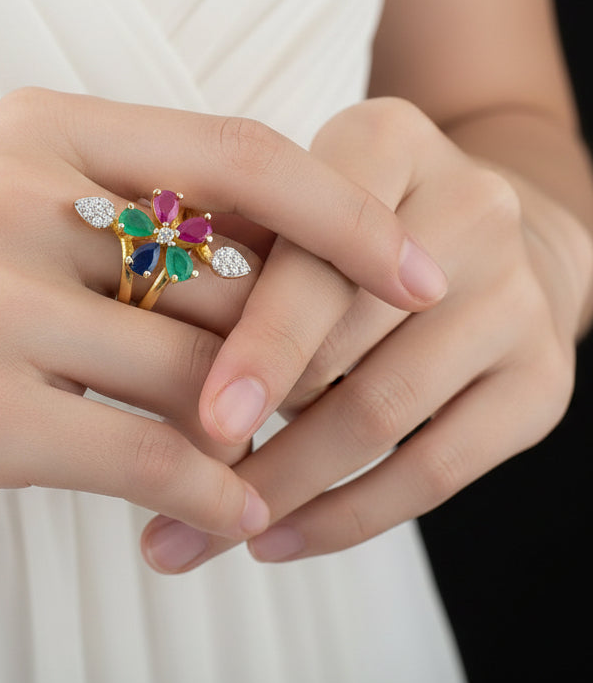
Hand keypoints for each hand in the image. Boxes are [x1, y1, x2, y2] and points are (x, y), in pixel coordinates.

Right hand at [0, 89, 444, 539]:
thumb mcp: (13, 219)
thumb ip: (136, 228)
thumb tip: (279, 273)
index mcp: (40, 132)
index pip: (241, 153)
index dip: (345, 212)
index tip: (419, 270)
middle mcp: (15, 197)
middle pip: (231, 274)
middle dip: (300, 345)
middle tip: (341, 390)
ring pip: (200, 370)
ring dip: (259, 426)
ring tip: (286, 458)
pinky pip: (147, 453)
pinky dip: (212, 489)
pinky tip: (239, 510)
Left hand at [140, 97, 591, 571]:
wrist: (484, 241)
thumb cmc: (347, 230)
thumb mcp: (294, 207)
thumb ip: (230, 256)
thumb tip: (141, 357)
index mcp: (390, 143)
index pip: (318, 247)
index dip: (261, 340)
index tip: (201, 421)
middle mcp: (470, 208)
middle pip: (347, 338)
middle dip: (255, 429)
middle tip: (180, 491)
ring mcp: (517, 296)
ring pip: (384, 414)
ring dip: (288, 487)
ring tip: (215, 531)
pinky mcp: (542, 378)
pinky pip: (438, 470)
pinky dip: (349, 516)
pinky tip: (280, 540)